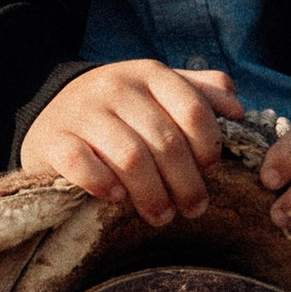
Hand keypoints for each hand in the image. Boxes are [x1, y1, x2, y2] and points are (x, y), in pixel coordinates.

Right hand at [21, 61, 236, 224]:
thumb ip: (200, 93)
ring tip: (161, 216)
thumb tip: (237, 109)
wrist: (53, 106)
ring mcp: (83, 111)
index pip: (193, 110)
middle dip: (186, 183)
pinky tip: (117, 197)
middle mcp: (117, 87)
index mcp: (150, 74)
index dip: (208, 147)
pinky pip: (81, 163)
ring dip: (152, 194)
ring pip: (130, 157)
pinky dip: (103, 184)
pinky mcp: (54, 138)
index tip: (210, 172)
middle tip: (194, 209)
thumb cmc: (121, 107)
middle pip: (165, 141)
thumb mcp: (160, 90)